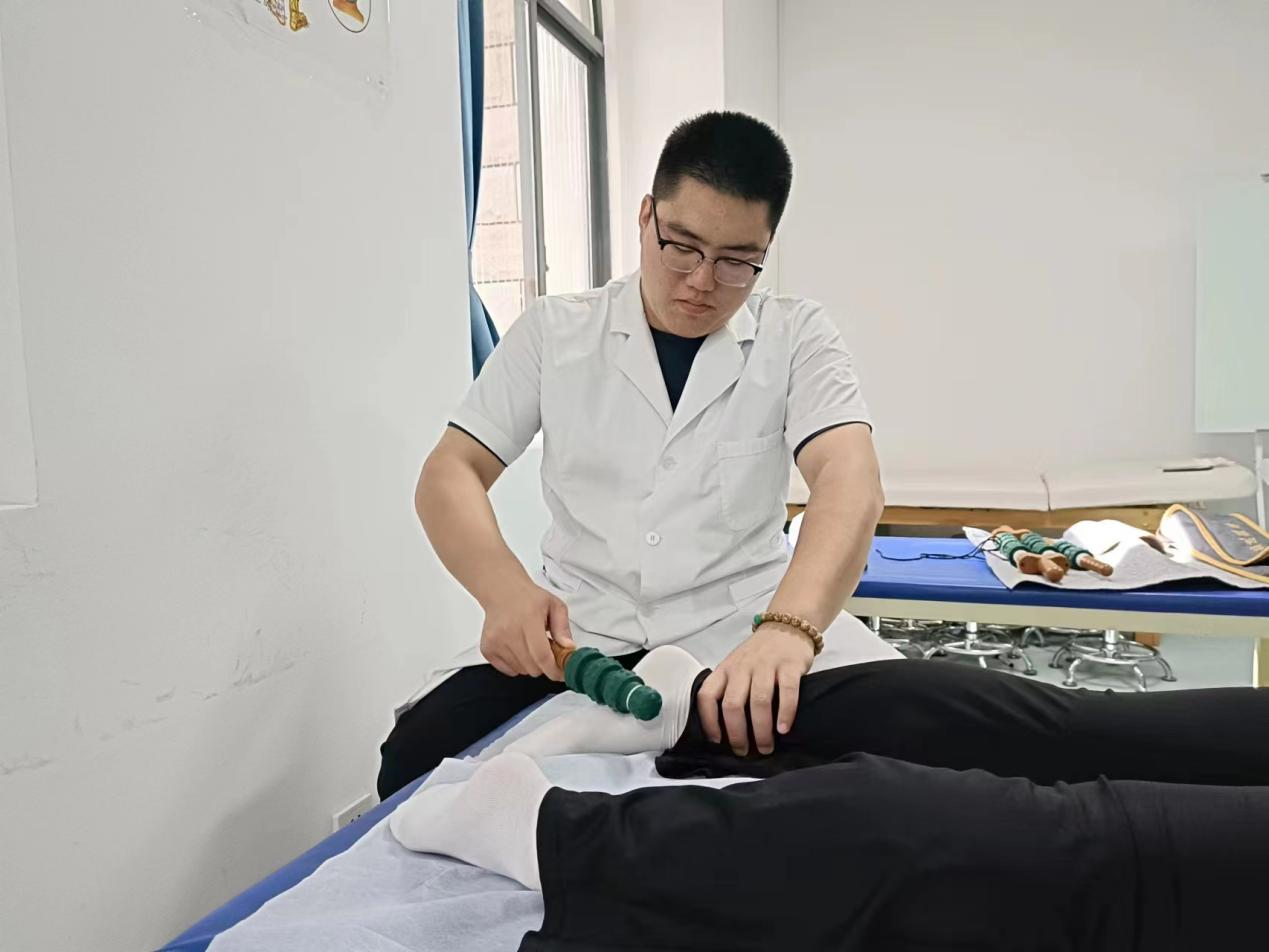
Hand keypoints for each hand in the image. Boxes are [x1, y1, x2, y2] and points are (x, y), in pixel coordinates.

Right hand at [479, 578, 574, 679]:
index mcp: (528, 619)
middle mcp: (509, 632)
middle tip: (546, 650)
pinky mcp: (487, 649)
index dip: (554, 669)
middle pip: (532, 667)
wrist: (502, 592)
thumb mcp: (554, 605)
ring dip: (530, 664)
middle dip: (544, 665)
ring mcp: (496, 642)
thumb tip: (568, 647)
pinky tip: (518, 648)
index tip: (561, 672)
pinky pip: (508, 670)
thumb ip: (563, 627)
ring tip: (530, 644)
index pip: (542, 656)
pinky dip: (517, 664)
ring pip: (521, 671)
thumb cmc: (528, 598)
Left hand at [696, 624, 813, 755]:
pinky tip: (784, 729)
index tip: (717, 741)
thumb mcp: (736, 667)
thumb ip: (729, 689)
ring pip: (758, 701)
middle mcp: (742, 667)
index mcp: (725, 670)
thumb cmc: (759, 655)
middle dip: (737, 734)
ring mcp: (766, 665)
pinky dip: (785, 713)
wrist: (786, 626)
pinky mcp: (789, 665)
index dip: (708, 721)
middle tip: (744, 751)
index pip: (707, 696)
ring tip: (765, 747)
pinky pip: (786, 691)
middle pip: (732, 704)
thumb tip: (726, 729)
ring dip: (761, 730)